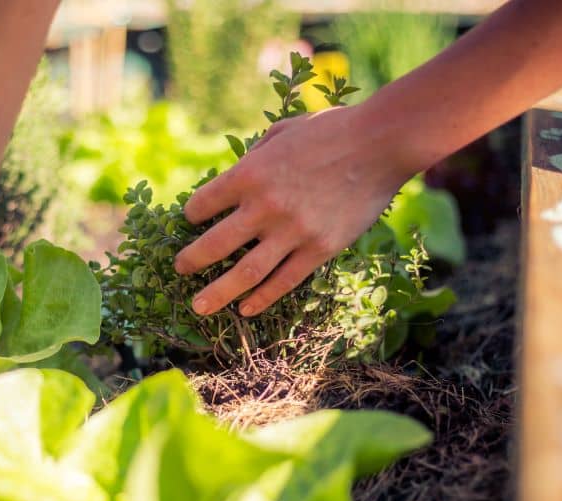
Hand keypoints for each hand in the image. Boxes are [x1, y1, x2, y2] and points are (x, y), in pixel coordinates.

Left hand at [173, 105, 413, 316]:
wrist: (381, 143)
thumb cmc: (332, 130)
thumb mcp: (282, 132)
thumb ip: (255, 155)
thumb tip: (238, 172)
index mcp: (250, 174)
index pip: (203, 204)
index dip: (192, 214)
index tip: (190, 221)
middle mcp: (265, 206)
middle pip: (215, 244)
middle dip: (191, 261)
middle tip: (179, 270)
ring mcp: (293, 231)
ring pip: (245, 272)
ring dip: (218, 292)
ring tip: (199, 306)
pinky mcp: (320, 248)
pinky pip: (284, 280)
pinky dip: (262, 298)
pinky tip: (245, 309)